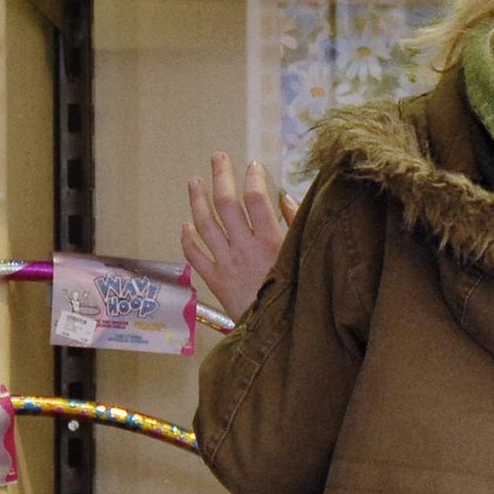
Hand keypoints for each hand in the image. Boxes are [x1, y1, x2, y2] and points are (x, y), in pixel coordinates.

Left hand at [182, 153, 295, 320]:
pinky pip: (195, 256)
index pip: (257, 200)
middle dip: (221, 177)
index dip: (253, 178)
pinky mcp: (215, 282)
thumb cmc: (301, 297)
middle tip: (217, 156)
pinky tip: (185, 224)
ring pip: (204, 225)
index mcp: (271, 243)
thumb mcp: (307, 260)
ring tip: (194, 180)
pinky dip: (187, 238)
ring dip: (197, 200)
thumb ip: (297, 227)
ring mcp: (226, 265)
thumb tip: (285, 197)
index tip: (253, 164)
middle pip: (226, 205)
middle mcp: (244, 250)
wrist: (280, 337)